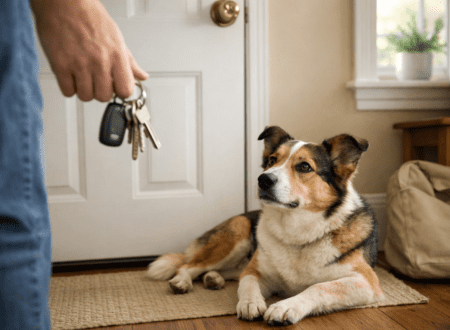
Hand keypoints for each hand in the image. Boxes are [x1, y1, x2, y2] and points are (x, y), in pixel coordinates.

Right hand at [30, 0, 147, 101]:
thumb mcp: (116, 38)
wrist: (64, 2)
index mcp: (116, 55)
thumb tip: (142, 76)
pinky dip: (69, 87)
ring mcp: (79, 64)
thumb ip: (129, 61)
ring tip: (82, 76)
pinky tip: (71, 75)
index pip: (125, 90)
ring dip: (83, 90)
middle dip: (100, 91)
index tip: (115, 86)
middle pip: (104, 97)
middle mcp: (99, 61)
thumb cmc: (90, 17)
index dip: (120, 91)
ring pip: (85, 96)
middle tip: (96, 80)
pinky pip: (67, 91)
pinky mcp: (60, 65)